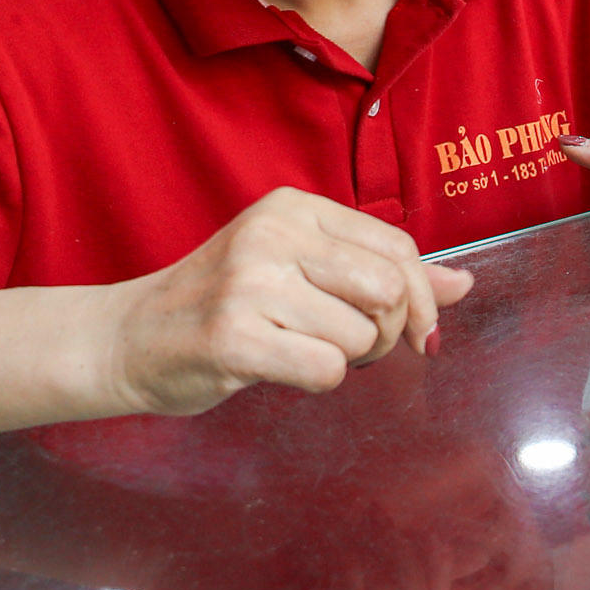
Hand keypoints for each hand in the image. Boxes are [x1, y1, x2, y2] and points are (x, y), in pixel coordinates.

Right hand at [108, 188, 472, 415]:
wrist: (127, 337)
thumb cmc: (224, 303)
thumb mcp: (301, 268)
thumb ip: (381, 273)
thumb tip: (463, 285)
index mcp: (293, 209)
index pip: (397, 248)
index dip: (421, 297)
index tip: (417, 331)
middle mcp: (272, 236)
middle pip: (388, 290)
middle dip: (385, 332)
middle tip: (349, 343)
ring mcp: (250, 285)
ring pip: (360, 336)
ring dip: (344, 359)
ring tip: (297, 348)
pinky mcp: (232, 338)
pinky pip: (326, 371)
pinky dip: (315, 381)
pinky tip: (278, 368)